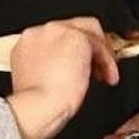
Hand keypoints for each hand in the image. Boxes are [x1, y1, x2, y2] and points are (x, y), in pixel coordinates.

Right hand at [7, 18, 119, 138]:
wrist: (37, 109)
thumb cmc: (37, 105)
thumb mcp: (40, 80)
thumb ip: (52, 65)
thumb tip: (72, 67)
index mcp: (29, 43)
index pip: (58, 38)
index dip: (73, 52)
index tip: (81, 65)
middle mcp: (41, 32)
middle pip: (74, 29)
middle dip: (91, 48)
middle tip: (100, 66)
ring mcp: (58, 32)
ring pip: (90, 34)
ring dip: (102, 54)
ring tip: (107, 75)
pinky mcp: (75, 37)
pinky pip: (98, 45)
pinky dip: (107, 62)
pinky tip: (109, 77)